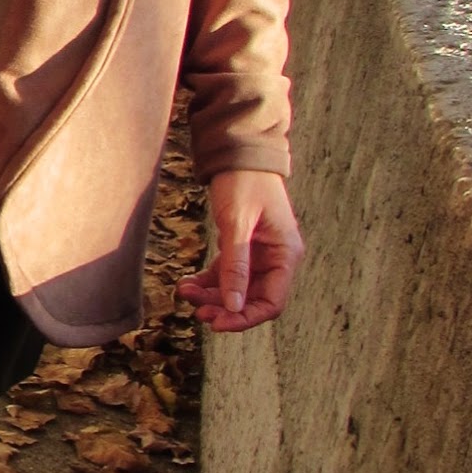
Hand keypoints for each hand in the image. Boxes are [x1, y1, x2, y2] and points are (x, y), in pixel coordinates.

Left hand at [176, 170, 303, 332]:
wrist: (238, 150)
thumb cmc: (244, 181)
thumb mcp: (237, 223)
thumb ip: (235, 265)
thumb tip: (233, 306)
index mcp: (285, 255)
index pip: (271, 302)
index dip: (245, 317)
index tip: (217, 323)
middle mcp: (276, 258)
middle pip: (253, 299)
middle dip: (225, 308)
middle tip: (197, 311)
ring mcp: (259, 253)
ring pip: (236, 288)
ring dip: (212, 295)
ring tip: (186, 293)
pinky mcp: (242, 247)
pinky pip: (226, 273)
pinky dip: (208, 280)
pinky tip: (188, 283)